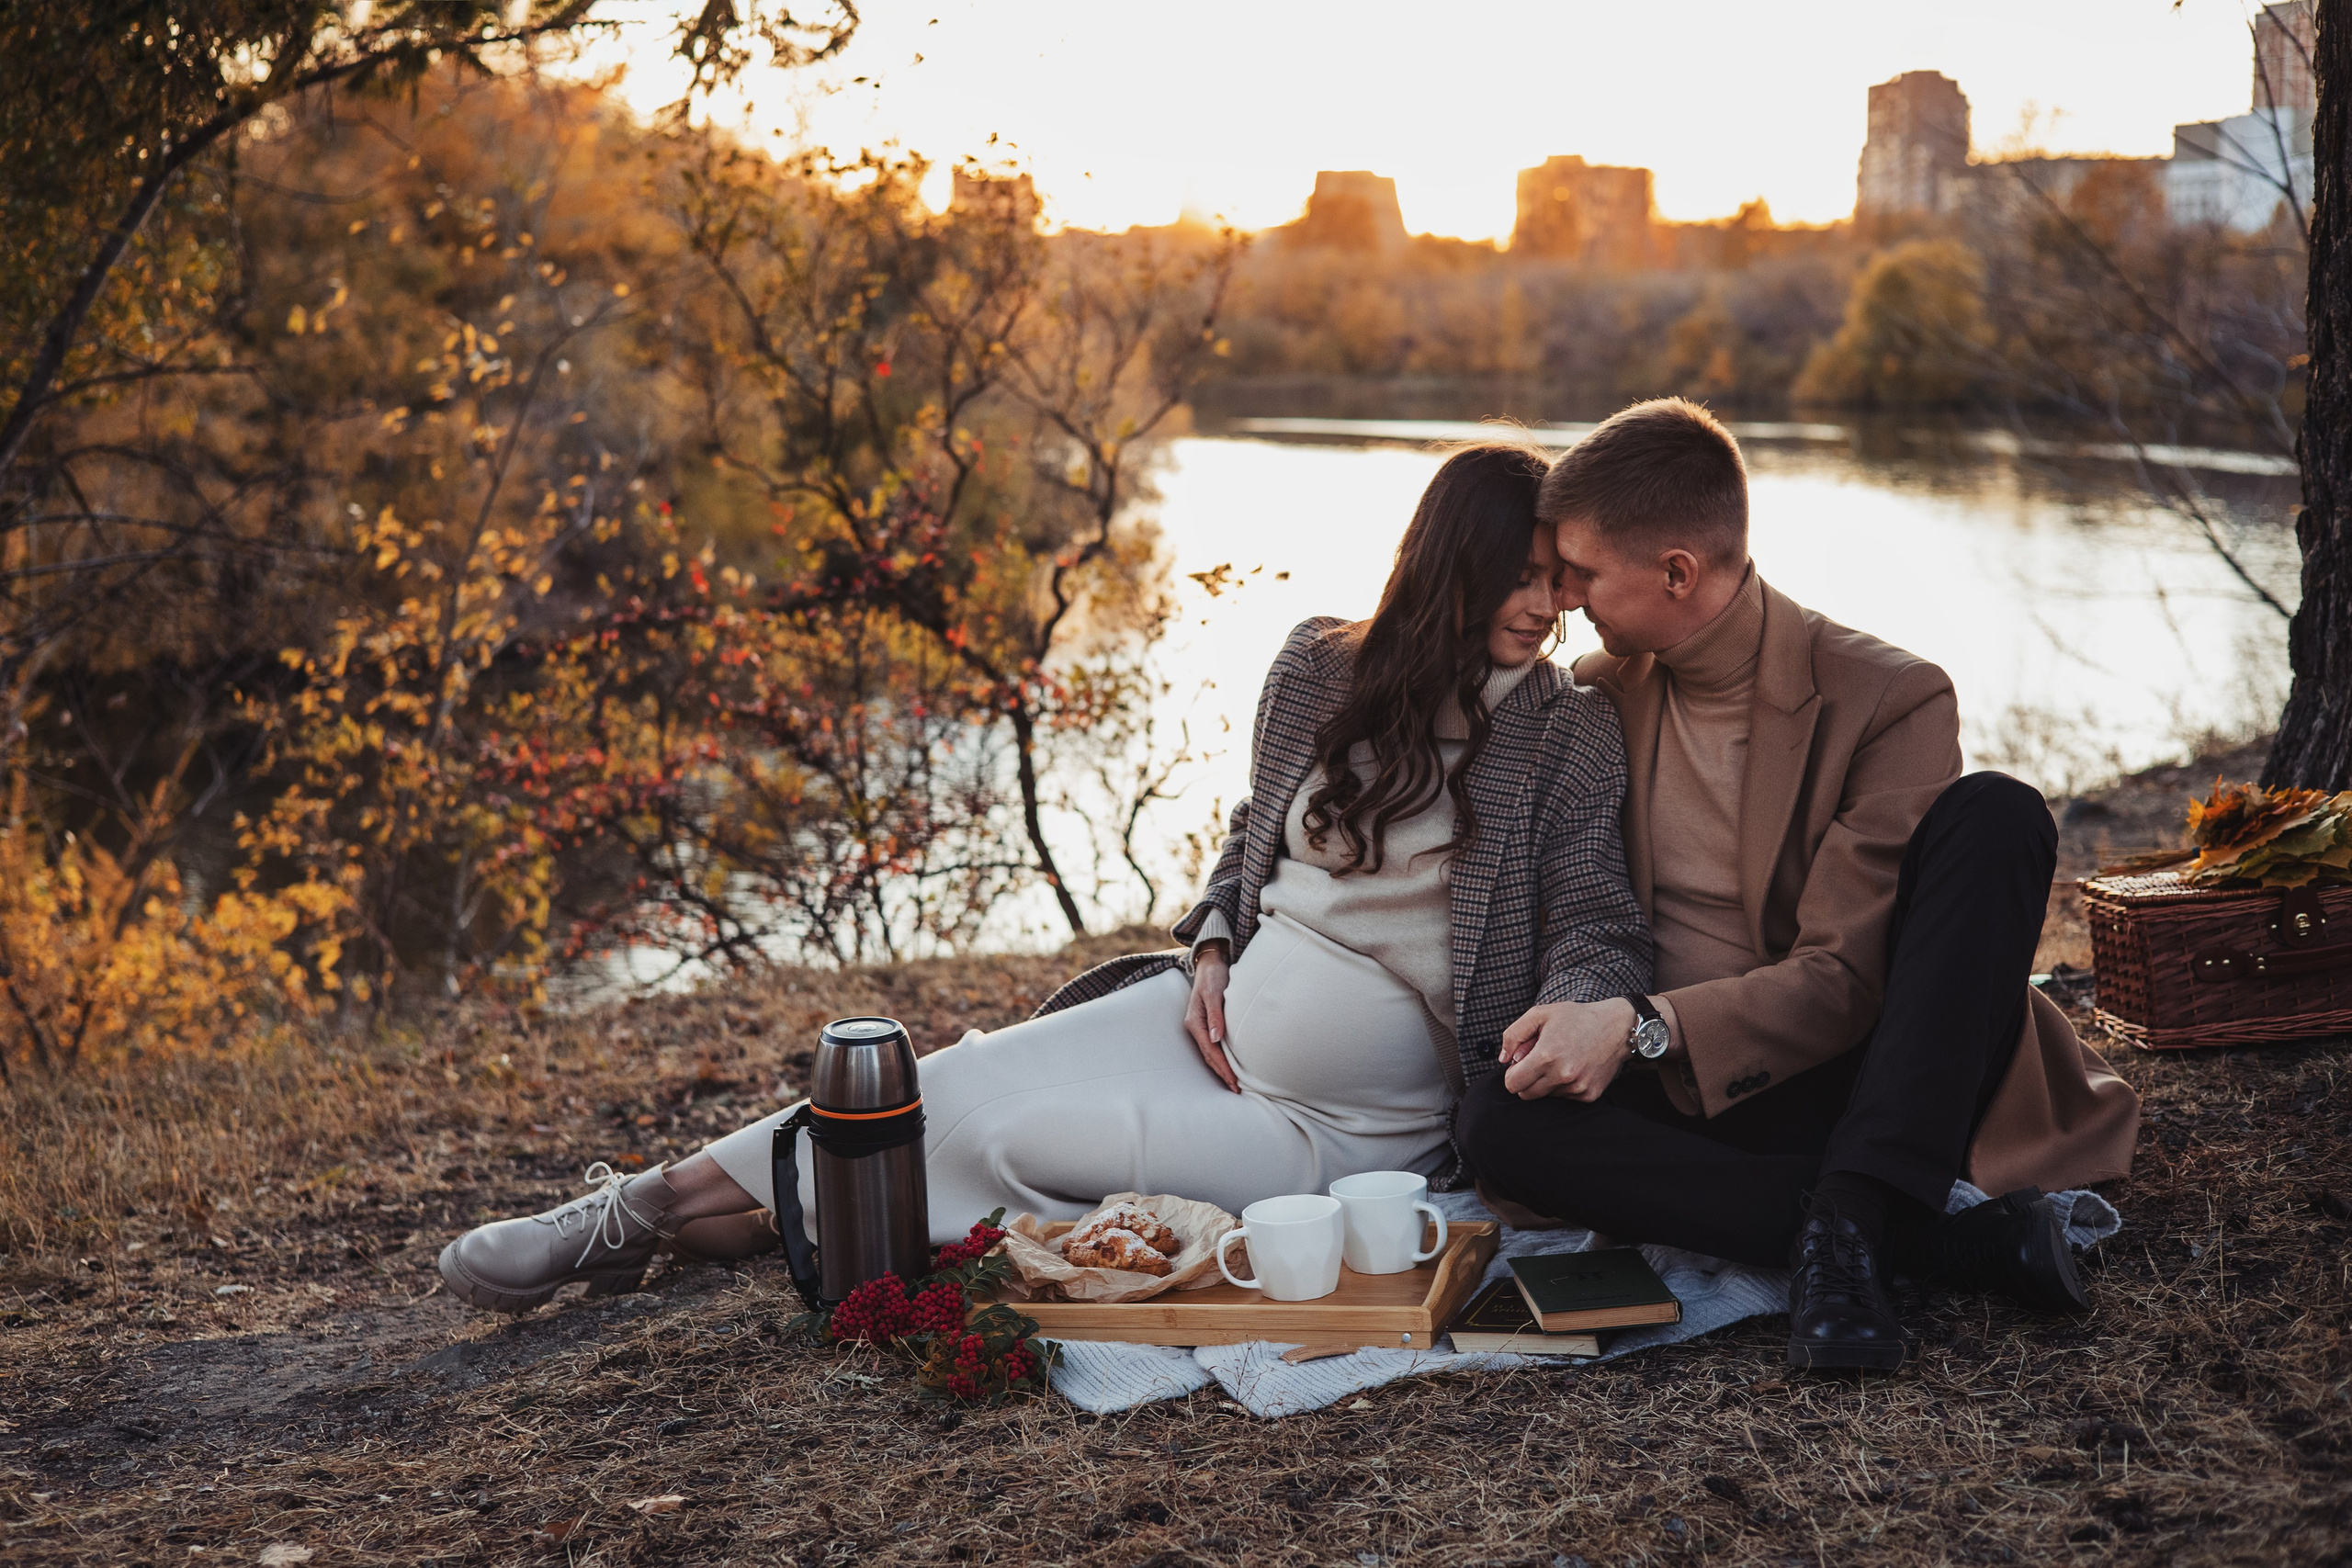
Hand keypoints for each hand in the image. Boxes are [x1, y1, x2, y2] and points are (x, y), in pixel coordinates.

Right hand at [1184, 944, 1238, 1092]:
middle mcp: (1196, 1027)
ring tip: (1234, 1083)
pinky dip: (1222, 1058)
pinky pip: (1215, 1046)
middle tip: (1236, 1089)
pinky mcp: (1208, 1024)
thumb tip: (1216, 1038)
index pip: (1210, 1052)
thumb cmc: (1213, 976)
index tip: (1234, 1082)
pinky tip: (1230, 1064)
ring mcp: (1201, 1027)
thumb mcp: (1214, 992)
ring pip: (1211, 1053)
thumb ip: (1215, 1015)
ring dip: (1222, 1068)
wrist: (1211, 964)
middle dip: (1222, 1073)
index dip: (1223, 1068)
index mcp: (1195, 1022)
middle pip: (1209, 1056)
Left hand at [1499, 998, 1635, 1101]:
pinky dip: (1564, 1086)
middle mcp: (1562, 1076)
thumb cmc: (1576, 1018)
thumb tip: (1502, 1060)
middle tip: (1539, 1061)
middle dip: (1526, 1080)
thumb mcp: (1540, 1014)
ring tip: (1560, 1060)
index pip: (1513, 1084)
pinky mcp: (1589, 1095)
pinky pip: (1565, 1098)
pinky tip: (1574, 1067)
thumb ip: (1513, 1035)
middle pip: (1526, 1095)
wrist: (1617, 1028)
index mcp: (1546, 1056)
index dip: (1512, 1074)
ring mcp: (1577, 1087)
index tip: (1520, 1064)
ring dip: (1547, 1083)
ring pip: (1546, 1096)